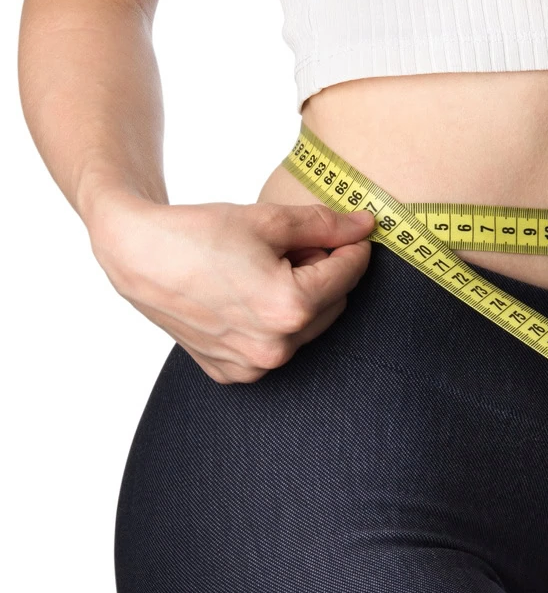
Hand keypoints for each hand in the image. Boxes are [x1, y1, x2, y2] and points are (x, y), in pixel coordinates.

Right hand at [87, 191, 374, 383]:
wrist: (136, 255)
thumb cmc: (199, 233)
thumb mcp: (269, 219)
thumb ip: (326, 225)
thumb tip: (366, 226)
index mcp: (289, 308)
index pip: (348, 273)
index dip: (353, 246)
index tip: (351, 231)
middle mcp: (274, 347)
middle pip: (332, 303)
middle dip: (324, 273)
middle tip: (295, 247)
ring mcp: (251, 365)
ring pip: (308, 328)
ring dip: (302, 299)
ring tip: (266, 270)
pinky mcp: (231, 373)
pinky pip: (275, 347)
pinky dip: (273, 323)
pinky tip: (246, 296)